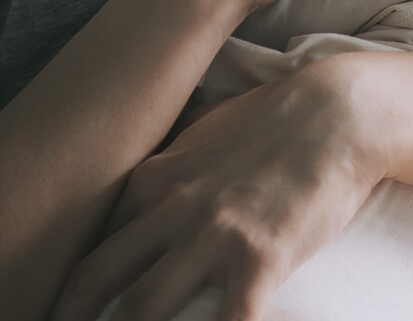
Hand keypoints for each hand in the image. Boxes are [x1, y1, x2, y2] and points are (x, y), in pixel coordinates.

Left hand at [51, 58, 378, 320]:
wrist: (342, 113)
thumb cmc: (281, 118)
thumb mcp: (208, 131)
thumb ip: (173, 165)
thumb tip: (153, 188)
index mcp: (154, 181)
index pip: (95, 245)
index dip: (76, 289)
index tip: (69, 312)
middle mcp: (171, 211)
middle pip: (95, 283)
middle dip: (70, 317)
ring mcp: (212, 237)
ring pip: (143, 311)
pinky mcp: (258, 261)